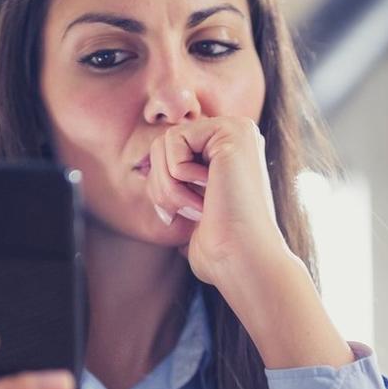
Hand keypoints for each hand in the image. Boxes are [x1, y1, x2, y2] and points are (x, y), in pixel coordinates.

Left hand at [146, 116, 289, 284]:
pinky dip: (180, 174)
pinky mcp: (232, 131)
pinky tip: (211, 190)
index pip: (166, 153)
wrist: (242, 259)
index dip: (163, 187)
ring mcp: (237, 129)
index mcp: (225, 151)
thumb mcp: (188, 207)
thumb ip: (173, 182)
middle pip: (161, 144)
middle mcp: (235, 134)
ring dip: (170, 184)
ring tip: (201, 205)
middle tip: (193, 211)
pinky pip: (174, 140)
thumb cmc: (219, 247)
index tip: (188, 214)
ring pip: (163, 141)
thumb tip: (145, 168)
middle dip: (162, 185)